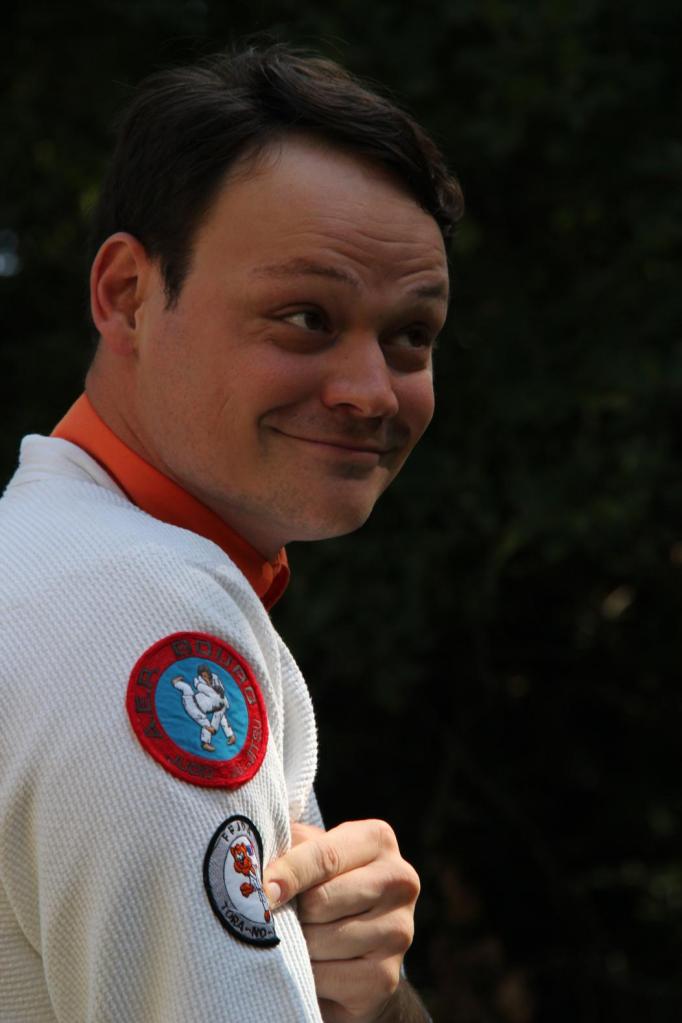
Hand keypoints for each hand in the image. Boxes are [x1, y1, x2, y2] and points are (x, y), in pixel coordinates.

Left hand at [264, 819, 420, 1022]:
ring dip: (297, 944)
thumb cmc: (319, 888)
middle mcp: (399, 880)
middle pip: (321, 900)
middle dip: (292, 912)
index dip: (287, 873)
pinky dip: (308, 974)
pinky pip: (327, 977)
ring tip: (300, 938)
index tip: (260, 889)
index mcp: (377, 840)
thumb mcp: (306, 853)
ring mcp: (399, 930)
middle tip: (280, 915)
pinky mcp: (386, 976)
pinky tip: (311, 966)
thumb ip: (286, 848)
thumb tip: (254, 866)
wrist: (351, 950)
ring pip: (320, 940)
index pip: (324, 856)